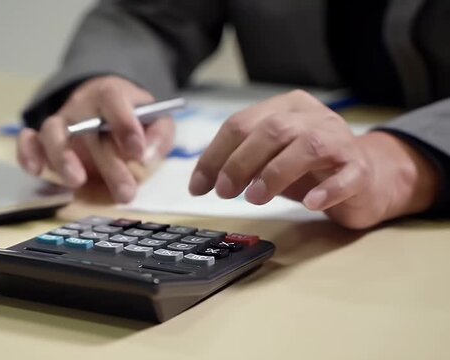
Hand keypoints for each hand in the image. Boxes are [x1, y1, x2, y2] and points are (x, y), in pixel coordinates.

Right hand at [17, 76, 174, 202]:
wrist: (107, 111)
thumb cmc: (134, 120)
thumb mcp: (157, 122)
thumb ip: (158, 135)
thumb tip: (145, 155)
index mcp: (110, 94)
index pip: (113, 100)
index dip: (124, 125)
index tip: (138, 153)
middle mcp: (81, 105)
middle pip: (87, 129)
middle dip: (108, 164)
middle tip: (126, 193)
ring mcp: (60, 122)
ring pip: (52, 133)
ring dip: (63, 158)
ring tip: (77, 182)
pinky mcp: (44, 140)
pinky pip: (28, 142)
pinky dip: (27, 153)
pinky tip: (35, 170)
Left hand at [188, 90, 438, 228]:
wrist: (366, 177)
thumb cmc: (309, 168)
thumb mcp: (268, 158)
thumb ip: (239, 161)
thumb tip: (201, 181)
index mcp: (285, 107)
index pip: (241, 123)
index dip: (215, 155)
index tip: (199, 186)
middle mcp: (313, 117)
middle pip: (272, 130)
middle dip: (240, 161)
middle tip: (224, 191)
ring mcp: (340, 140)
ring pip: (307, 147)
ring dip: (275, 173)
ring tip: (255, 198)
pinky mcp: (361, 168)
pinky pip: (346, 176)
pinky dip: (327, 190)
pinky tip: (311, 203)